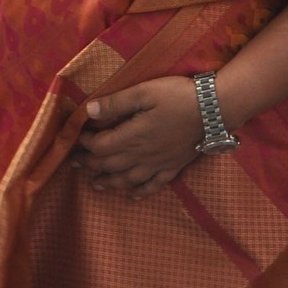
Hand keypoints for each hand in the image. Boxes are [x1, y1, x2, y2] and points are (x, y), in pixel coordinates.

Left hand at [73, 76, 202, 198]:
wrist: (214, 110)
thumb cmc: (176, 96)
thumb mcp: (143, 92)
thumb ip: (116, 103)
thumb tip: (88, 110)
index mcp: (132, 137)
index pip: (100, 146)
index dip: (85, 144)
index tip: (75, 137)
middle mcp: (142, 156)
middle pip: (110, 165)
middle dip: (90, 164)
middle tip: (74, 163)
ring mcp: (158, 164)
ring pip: (128, 179)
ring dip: (109, 183)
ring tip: (95, 184)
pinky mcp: (173, 167)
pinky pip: (153, 186)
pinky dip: (140, 192)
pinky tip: (133, 195)